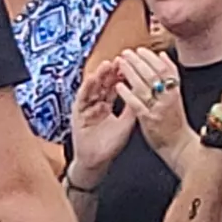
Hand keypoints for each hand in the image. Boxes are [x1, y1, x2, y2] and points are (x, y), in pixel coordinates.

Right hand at [67, 55, 144, 183]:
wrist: (96, 162)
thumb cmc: (110, 145)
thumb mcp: (125, 124)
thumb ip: (132, 109)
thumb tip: (144, 93)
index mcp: (106, 104)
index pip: (114, 85)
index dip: (121, 75)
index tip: (130, 63)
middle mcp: (95, 103)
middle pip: (103, 83)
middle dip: (111, 71)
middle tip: (120, 59)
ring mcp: (86, 108)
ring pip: (93, 88)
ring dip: (99, 76)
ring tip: (107, 65)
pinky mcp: (77, 113)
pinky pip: (82, 98)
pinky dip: (86, 88)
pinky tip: (91, 79)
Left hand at [127, 54, 203, 168]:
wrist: (179, 147)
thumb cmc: (175, 123)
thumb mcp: (176, 97)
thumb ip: (170, 79)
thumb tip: (163, 57)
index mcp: (176, 91)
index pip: (165, 68)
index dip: (152, 58)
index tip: (141, 50)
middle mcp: (169, 98)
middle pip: (153, 74)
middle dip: (138, 61)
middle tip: (126, 52)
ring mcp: (159, 108)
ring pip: (144, 86)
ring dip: (131, 72)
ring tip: (121, 63)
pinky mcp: (150, 120)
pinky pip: (137, 104)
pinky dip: (128, 94)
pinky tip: (119, 86)